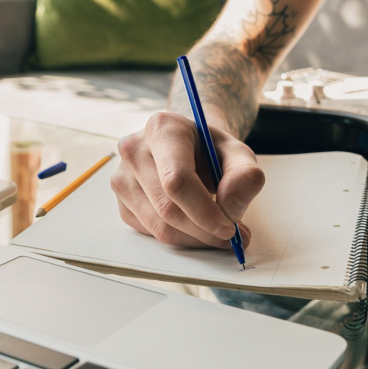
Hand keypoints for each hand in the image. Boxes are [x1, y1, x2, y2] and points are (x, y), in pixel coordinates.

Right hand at [112, 111, 264, 247]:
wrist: (190, 149)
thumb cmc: (211, 151)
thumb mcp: (238, 154)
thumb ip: (245, 176)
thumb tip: (230, 209)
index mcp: (162, 129)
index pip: (176, 180)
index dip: (204, 211)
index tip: (229, 228)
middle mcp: (134, 150)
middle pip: (167, 208)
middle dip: (204, 231)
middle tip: (234, 237)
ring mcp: (122, 178)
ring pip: (159, 227)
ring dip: (195, 238)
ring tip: (219, 231)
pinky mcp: (122, 203)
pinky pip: (152, 233)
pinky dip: (181, 238)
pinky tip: (196, 225)